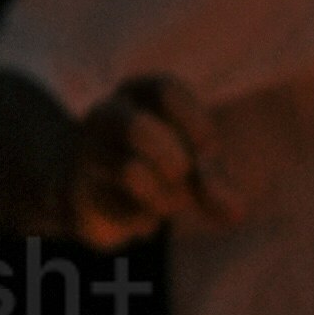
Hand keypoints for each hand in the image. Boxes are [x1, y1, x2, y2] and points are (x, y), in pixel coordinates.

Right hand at [58, 70, 233, 243]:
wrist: (87, 194)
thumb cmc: (154, 164)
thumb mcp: (193, 163)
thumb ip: (214, 180)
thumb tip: (236, 212)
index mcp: (137, 93)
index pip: (165, 91)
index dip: (195, 123)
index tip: (208, 149)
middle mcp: (105, 117)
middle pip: (136, 128)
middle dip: (174, 161)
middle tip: (183, 176)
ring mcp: (85, 155)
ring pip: (130, 173)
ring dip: (164, 199)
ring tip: (168, 206)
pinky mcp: (76, 196)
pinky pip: (121, 213)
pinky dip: (144, 223)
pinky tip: (143, 222)